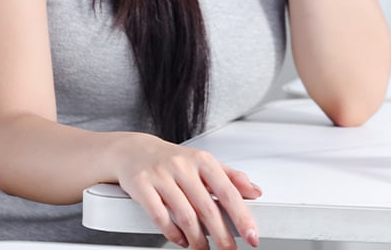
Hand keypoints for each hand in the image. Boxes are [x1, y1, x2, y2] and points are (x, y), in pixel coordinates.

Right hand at [113, 133, 260, 249]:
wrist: (135, 150)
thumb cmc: (173, 159)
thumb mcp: (204, 163)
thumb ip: (230, 177)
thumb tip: (255, 191)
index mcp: (203, 160)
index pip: (228, 191)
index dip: (241, 216)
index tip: (251, 235)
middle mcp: (184, 166)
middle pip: (207, 207)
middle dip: (221, 235)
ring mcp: (162, 176)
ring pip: (184, 215)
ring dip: (197, 239)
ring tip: (204, 249)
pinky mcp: (142, 186)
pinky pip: (159, 216)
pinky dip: (173, 233)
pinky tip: (181, 241)